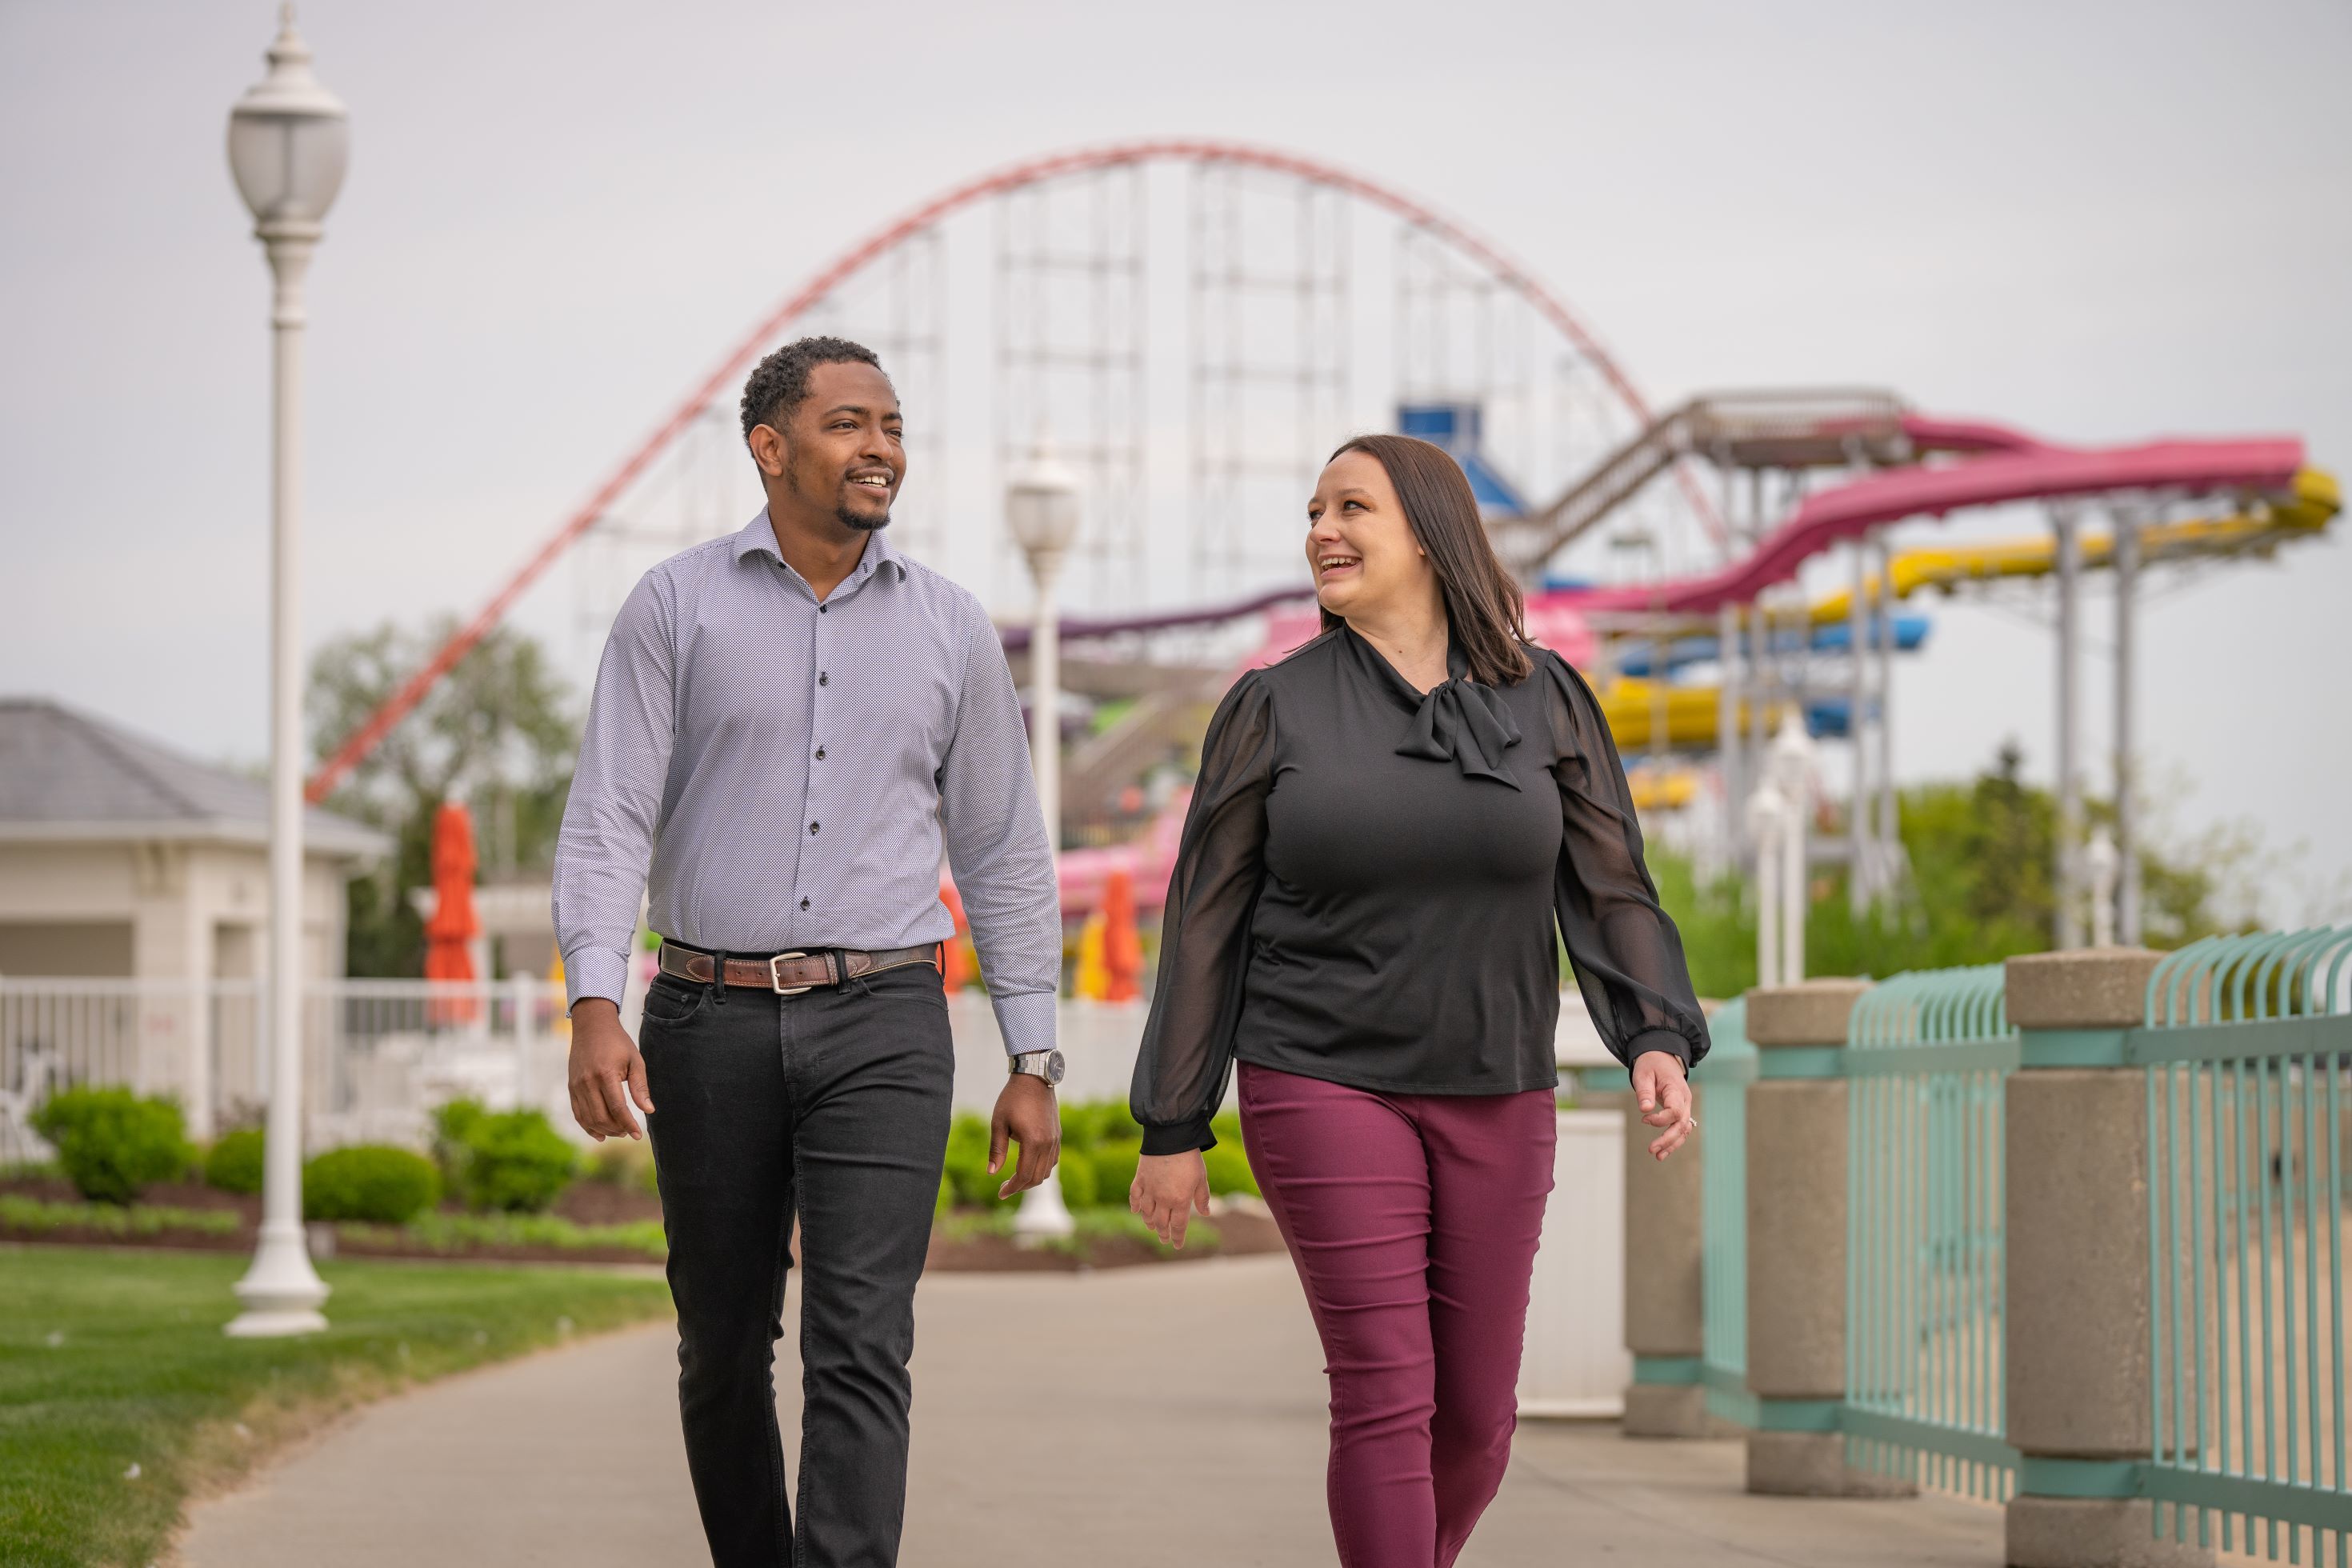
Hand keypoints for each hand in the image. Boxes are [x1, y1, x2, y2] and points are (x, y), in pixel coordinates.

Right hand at [567, 999, 652, 1140]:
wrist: (591, 1026)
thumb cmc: (618, 1042)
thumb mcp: (635, 1060)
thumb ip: (640, 1086)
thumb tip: (649, 1110)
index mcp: (605, 1074)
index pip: (618, 1108)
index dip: (629, 1124)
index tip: (639, 1136)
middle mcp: (587, 1082)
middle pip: (601, 1117)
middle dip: (617, 1129)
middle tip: (629, 1132)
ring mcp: (576, 1086)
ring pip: (588, 1118)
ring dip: (604, 1130)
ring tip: (619, 1132)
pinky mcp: (571, 1087)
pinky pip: (578, 1113)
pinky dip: (588, 1126)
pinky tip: (600, 1134)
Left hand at [990, 1074, 1059, 1198]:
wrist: (1034, 1077)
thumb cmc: (1012, 1099)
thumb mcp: (998, 1123)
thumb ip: (996, 1150)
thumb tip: (991, 1173)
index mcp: (1033, 1142)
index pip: (1024, 1175)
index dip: (1012, 1188)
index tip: (1000, 1193)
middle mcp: (1048, 1143)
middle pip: (1037, 1177)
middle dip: (1020, 1186)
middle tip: (1004, 1188)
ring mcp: (1055, 1139)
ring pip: (1047, 1170)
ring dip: (1032, 1179)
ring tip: (1015, 1179)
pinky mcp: (1057, 1135)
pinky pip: (1053, 1160)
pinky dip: (1042, 1168)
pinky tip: (1029, 1166)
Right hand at [1131, 1151, 1210, 1247]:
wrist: (1171, 1137)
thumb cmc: (1190, 1158)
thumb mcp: (1201, 1178)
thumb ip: (1202, 1198)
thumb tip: (1206, 1213)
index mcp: (1180, 1201)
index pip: (1177, 1226)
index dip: (1177, 1238)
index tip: (1177, 1245)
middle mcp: (1163, 1199)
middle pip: (1161, 1223)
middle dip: (1163, 1234)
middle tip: (1164, 1239)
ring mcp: (1149, 1189)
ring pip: (1146, 1213)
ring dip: (1149, 1222)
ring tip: (1152, 1227)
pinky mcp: (1140, 1179)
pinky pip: (1135, 1196)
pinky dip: (1134, 1206)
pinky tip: (1136, 1211)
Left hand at [1634, 1050, 1695, 1160]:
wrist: (1661, 1056)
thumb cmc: (1651, 1064)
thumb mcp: (1643, 1074)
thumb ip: (1645, 1092)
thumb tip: (1645, 1109)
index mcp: (1677, 1090)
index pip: (1675, 1111)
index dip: (1660, 1119)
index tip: (1644, 1119)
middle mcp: (1685, 1100)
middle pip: (1682, 1124)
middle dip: (1667, 1139)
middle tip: (1652, 1150)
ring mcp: (1685, 1106)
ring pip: (1684, 1129)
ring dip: (1672, 1144)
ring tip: (1658, 1156)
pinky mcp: (1680, 1110)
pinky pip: (1681, 1128)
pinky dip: (1673, 1140)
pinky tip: (1663, 1151)